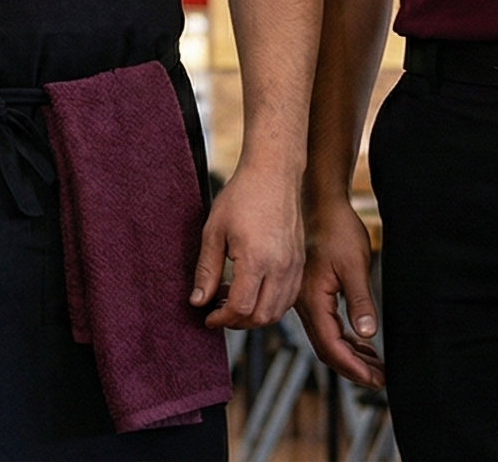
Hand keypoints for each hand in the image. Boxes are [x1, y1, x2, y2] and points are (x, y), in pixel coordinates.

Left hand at [194, 160, 303, 328]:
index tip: (208, 317)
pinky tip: (252, 291)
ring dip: (254, 316)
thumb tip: (198, 301)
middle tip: (218, 312)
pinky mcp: (300, 262)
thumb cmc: (242, 196)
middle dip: (237, 323)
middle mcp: (280, 267)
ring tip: (233, 301)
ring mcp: (294, 266)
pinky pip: (288, 297)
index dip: (221, 319)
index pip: (241, 308)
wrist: (273, 174)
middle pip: (261, 317)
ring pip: (277, 311)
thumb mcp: (214, 231)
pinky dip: (270, 304)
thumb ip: (206, 270)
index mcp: (256, 259)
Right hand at [296, 197, 381, 385]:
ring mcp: (304, 299)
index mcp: (313, 300)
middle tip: (379, 378)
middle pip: (326, 348)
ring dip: (350, 354)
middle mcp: (303, 304)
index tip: (375, 380)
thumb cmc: (336, 228)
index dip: (354, 368)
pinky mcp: (310, 292)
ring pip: (326, 338)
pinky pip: (325, 324)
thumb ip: (360, 301)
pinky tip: (361, 340)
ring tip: (375, 364)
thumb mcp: (354, 265)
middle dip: (353, 367)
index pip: (332, 347)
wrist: (319, 202)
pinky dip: (343, 338)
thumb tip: (367, 333)